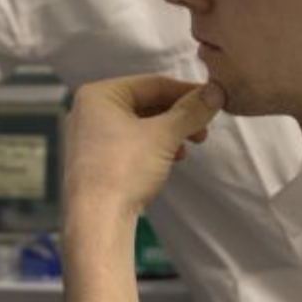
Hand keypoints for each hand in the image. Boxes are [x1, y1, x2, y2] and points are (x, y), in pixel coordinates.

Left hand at [63, 75, 223, 221]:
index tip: (213, 98)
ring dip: (168, 132)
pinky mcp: (94, 159)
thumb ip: (190, 111)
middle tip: (203, 129)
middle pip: (145, 103)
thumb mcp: (164, 135)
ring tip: (189, 146)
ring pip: (139, 124)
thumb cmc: (123, 169)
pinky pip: (129, 142)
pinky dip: (153, 146)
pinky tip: (172, 158)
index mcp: (97, 95)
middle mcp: (87, 111)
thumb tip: (214, 93)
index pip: (151, 84)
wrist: (98, 217)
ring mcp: (88, 135)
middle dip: (178, 116)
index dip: (186, 91)